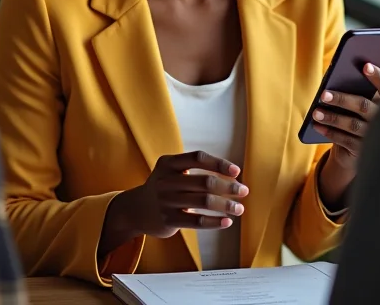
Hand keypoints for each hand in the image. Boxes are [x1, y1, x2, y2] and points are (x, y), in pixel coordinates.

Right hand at [99, 151, 248, 256]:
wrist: (136, 209)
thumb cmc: (163, 187)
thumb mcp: (170, 170)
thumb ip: (193, 169)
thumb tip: (230, 176)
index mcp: (168, 163)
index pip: (198, 158)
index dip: (219, 163)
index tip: (236, 171)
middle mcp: (166, 181)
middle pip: (204, 181)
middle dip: (228, 186)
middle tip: (244, 191)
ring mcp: (166, 201)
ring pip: (203, 202)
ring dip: (225, 205)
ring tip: (239, 208)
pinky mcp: (169, 220)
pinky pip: (196, 221)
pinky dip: (214, 222)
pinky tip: (227, 222)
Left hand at [313, 63, 379, 171]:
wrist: (364, 145)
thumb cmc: (361, 113)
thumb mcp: (363, 99)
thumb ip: (356, 88)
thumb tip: (334, 75)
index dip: (378, 77)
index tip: (365, 66)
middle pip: (364, 106)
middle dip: (342, 100)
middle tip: (323, 94)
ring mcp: (376, 136)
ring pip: (352, 125)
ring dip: (332, 118)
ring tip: (315, 112)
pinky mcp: (365, 150)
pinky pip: (345, 140)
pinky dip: (330, 132)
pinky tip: (317, 125)